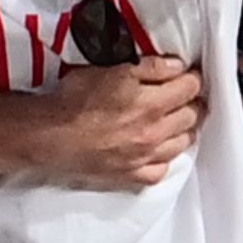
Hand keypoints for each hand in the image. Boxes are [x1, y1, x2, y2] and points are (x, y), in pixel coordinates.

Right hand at [46, 57, 205, 185]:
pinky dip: (164, 159)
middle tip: (182, 95)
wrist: (50, 136)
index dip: (192, 77)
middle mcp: (155, 132)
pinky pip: (161, 170)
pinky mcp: (131, 175)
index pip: (191, 88)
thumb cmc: (75, 100)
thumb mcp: (112, 71)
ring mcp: (145, 157)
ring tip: (173, 120)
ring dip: (183, 130)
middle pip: (192, 116)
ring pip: (183, 144)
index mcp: (152, 103)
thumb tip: (177, 67)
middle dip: (192, 102)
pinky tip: (157, 150)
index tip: (188, 74)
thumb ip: (150, 68)